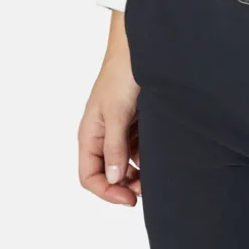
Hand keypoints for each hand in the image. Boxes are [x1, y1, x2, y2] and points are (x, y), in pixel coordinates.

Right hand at [78, 52, 141, 205]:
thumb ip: (114, 147)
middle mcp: (101, 135)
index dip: (107, 192)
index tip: (129, 199)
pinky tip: (159, 157)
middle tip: (146, 191)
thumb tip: (114, 179)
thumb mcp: (117, 114)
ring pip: (124, 163)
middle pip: (108, 173)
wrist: (139, 48)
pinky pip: (137, 148)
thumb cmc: (122, 76)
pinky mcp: (134, 121)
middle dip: (124, 186)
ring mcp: (118, 128)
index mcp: (89, 134)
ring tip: (155, 177)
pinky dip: (146, 157)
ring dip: (137, 173)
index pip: (89, 176)